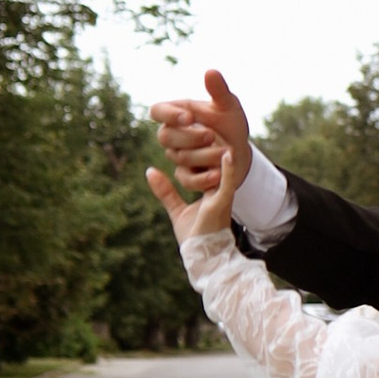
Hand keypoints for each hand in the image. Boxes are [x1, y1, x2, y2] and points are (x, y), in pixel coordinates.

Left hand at [145, 125, 241, 254]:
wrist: (203, 257)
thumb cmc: (193, 236)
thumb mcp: (176, 209)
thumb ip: (165, 191)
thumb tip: (150, 170)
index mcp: (210, 189)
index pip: (207, 162)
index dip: (201, 145)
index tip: (194, 128)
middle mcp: (218, 188)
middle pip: (215, 160)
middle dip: (211, 141)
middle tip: (205, 120)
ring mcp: (222, 194)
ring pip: (223, 166)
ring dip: (221, 148)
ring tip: (217, 129)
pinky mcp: (222, 202)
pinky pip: (226, 182)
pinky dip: (227, 168)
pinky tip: (228, 153)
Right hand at [150, 69, 252, 200]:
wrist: (240, 153)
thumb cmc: (230, 125)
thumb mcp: (229, 107)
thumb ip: (219, 91)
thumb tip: (210, 71)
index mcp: (177, 113)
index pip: (157, 111)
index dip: (169, 115)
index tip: (189, 117)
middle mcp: (172, 135)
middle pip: (165, 137)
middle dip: (190, 137)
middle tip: (211, 135)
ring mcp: (177, 156)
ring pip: (179, 157)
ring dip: (204, 155)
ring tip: (226, 151)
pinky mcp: (185, 176)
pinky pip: (187, 179)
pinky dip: (204, 178)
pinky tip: (218, 174)